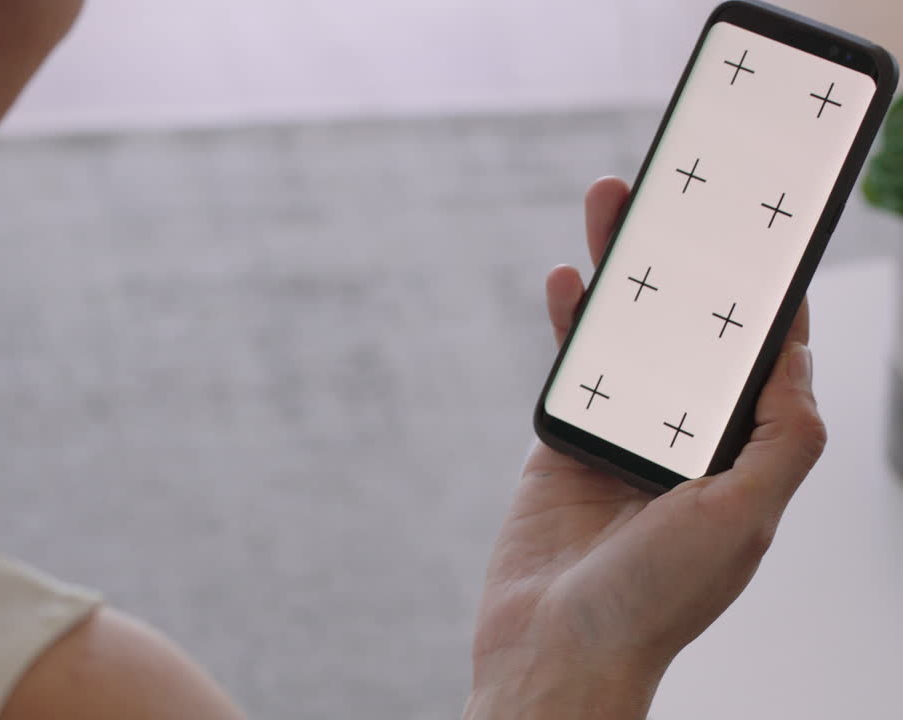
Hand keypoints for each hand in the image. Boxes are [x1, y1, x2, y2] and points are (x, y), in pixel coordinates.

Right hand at [465, 178, 827, 719]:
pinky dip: (570, 319)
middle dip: (685, 256)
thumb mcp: (742, 519)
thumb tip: (799, 362)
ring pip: (627, 334)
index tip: (766, 228)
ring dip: (623, 269)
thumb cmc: (651, 602)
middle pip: (688, 326)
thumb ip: (782, 439)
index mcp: (743, 457)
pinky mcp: (566, 442)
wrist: (553, 646)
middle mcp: (687, 440)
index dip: (768, 291)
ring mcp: (624, 437)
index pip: (765, 356)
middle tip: (679, 191)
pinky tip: (569, 280)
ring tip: (614, 202)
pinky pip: (572, 364)